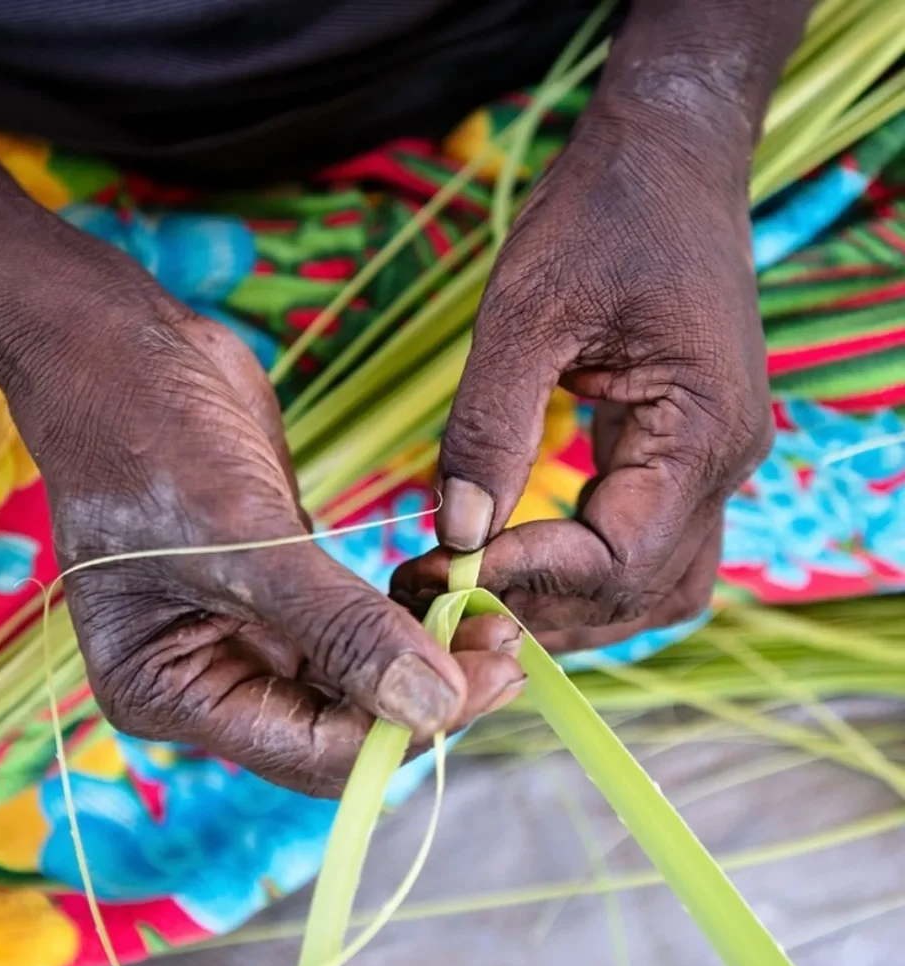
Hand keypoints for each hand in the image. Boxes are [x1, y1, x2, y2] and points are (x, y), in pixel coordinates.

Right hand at [18, 309, 523, 795]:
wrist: (127, 354)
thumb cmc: (152, 440)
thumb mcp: (244, 538)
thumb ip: (340, 628)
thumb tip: (434, 706)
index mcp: (170, 691)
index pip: (310, 749)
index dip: (402, 727)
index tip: (488, 677)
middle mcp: (208, 678)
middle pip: (339, 726)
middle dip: (424, 694)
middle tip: (504, 646)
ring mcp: (246, 634)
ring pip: (355, 681)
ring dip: (422, 657)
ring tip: (491, 616)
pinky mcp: (282, 590)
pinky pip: (354, 630)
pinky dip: (401, 618)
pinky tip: (446, 592)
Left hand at [393, 109, 772, 651]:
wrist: (666, 158)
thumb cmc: (602, 213)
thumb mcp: (526, 309)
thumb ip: (491, 425)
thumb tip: (459, 530)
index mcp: (701, 432)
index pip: (620, 558)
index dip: (528, 577)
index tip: (442, 570)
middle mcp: (722, 464)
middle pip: (642, 590)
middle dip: (545, 608)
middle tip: (449, 599)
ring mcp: (709, 462)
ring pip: (655, 582)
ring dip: (574, 606)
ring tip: (485, 597)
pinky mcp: (681, 451)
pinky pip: (648, 542)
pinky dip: (587, 568)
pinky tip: (524, 555)